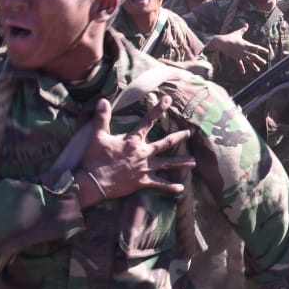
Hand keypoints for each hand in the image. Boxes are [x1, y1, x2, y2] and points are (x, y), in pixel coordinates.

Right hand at [76, 95, 194, 205]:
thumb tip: (103, 100)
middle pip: (165, 143)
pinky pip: (159, 184)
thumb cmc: (94, 159)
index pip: (147, 121)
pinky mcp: (142, 181)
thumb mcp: (97, 136)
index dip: (158, 110)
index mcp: (132, 141)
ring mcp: (144, 168)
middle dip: (179, 137)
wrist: (93, 182)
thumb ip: (102, 118)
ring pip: (167, 163)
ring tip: (194, 161)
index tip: (168, 100)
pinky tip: (181, 188)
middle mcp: (142, 153)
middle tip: (192, 132)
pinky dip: (170, 187)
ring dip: (181, 162)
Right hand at [206, 25, 268, 73]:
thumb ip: (243, 29)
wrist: (221, 43)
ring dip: (253, 65)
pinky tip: (243, 72)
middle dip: (259, 60)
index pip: (256, 47)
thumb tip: (246, 24)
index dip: (262, 49)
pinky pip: (239, 64)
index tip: (267, 52)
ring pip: (248, 61)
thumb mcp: (237, 33)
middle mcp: (244, 50)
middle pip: (254, 56)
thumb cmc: (230, 37)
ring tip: (258, 70)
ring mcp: (240, 55)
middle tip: (264, 63)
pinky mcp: (235, 57)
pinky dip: (241, 68)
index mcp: (246, 44)